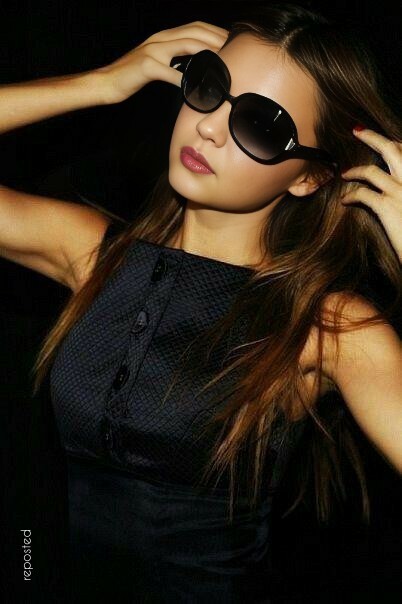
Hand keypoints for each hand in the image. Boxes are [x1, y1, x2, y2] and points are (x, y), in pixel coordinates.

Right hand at [95, 21, 227, 103]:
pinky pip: (170, 72)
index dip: (215, 32)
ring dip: (207, 52)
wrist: (106, 82)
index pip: (195, 28)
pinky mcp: (146, 66)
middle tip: (234, 51)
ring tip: (222, 63)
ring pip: (186, 45)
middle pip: (195, 32)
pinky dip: (185, 79)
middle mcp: (160, 39)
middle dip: (217, 39)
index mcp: (164, 37)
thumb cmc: (132, 77)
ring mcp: (153, 51)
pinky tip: (196, 87)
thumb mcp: (158, 65)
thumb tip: (196, 70)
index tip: (231, 42)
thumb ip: (176, 62)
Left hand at [341, 127, 401, 262]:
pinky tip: (344, 200)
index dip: (393, 142)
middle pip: (391, 149)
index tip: (381, 140)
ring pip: (371, 171)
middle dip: (372, 136)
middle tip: (357, 130)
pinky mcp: (387, 207)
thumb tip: (395, 184)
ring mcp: (400, 191)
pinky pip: (363, 194)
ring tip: (344, 173)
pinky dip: (350, 195)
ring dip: (354, 171)